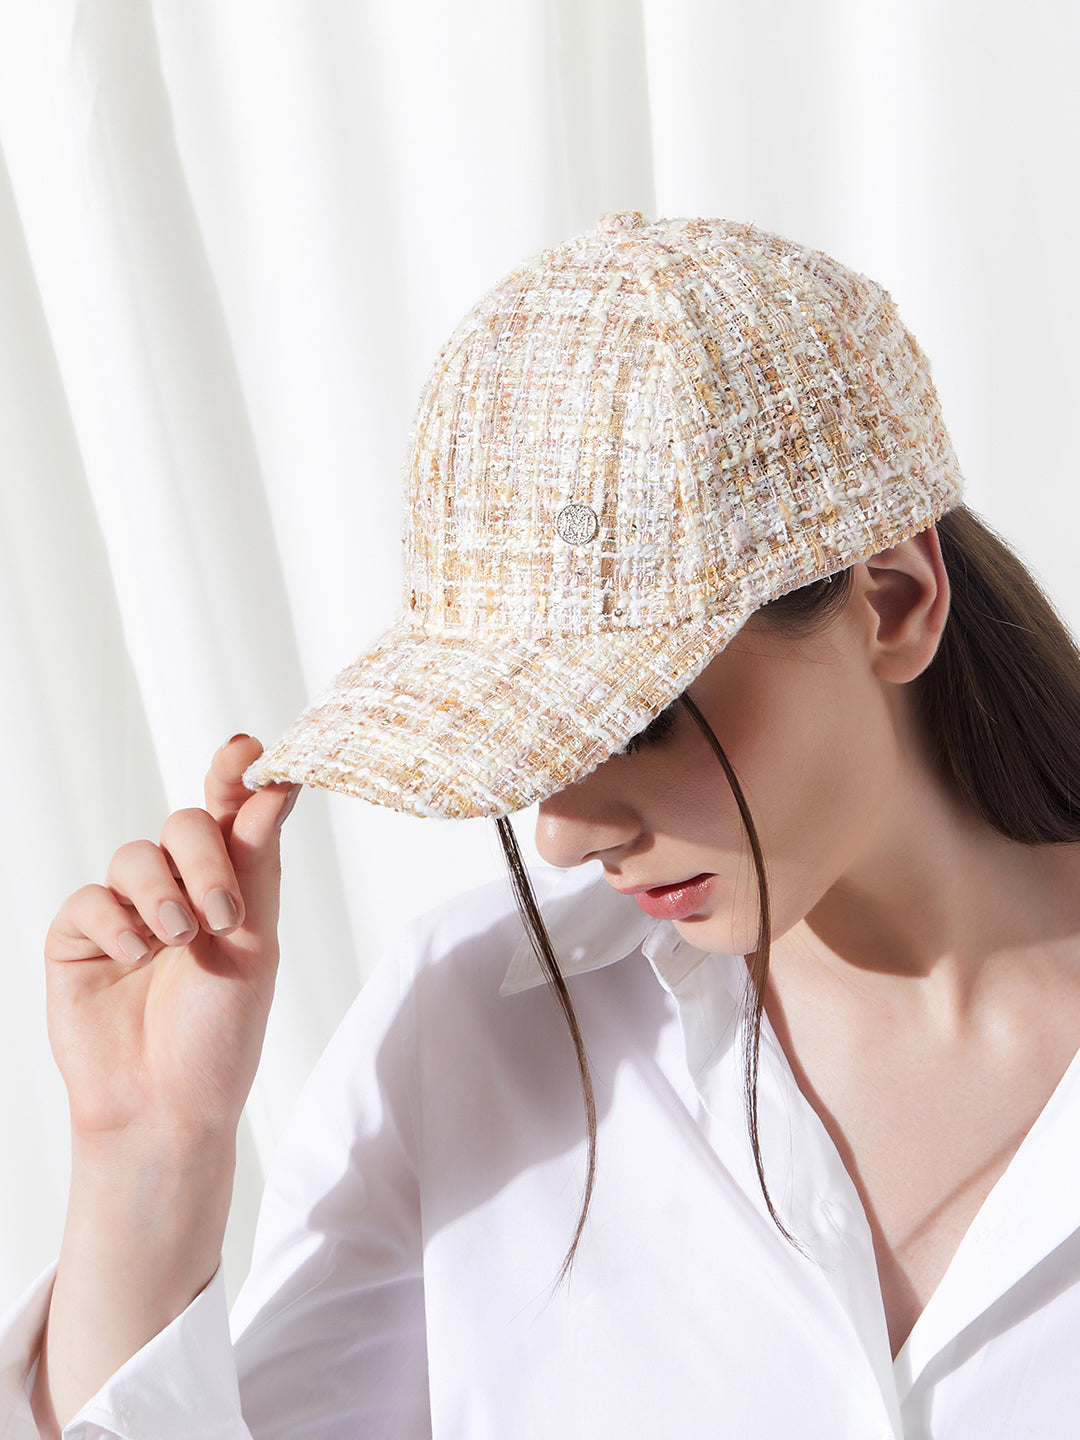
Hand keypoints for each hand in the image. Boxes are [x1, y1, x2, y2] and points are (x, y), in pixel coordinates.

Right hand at [43, 735, 299, 1148]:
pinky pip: (89, 898)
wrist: (168, 1106)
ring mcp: (127, 909)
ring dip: (162, 893)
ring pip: (135, 854)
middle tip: (222, 914)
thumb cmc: (221, 1032)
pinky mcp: (80, 936)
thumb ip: (258, 864)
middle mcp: (179, 887)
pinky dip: (116, 922)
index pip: (232, 811)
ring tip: (180, 942)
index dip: (237, 774)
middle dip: (204, 859)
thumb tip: (276, 785)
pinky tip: (135, 958)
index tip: (246, 752)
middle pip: (186, 824)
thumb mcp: (254, 944)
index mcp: (231, 884)